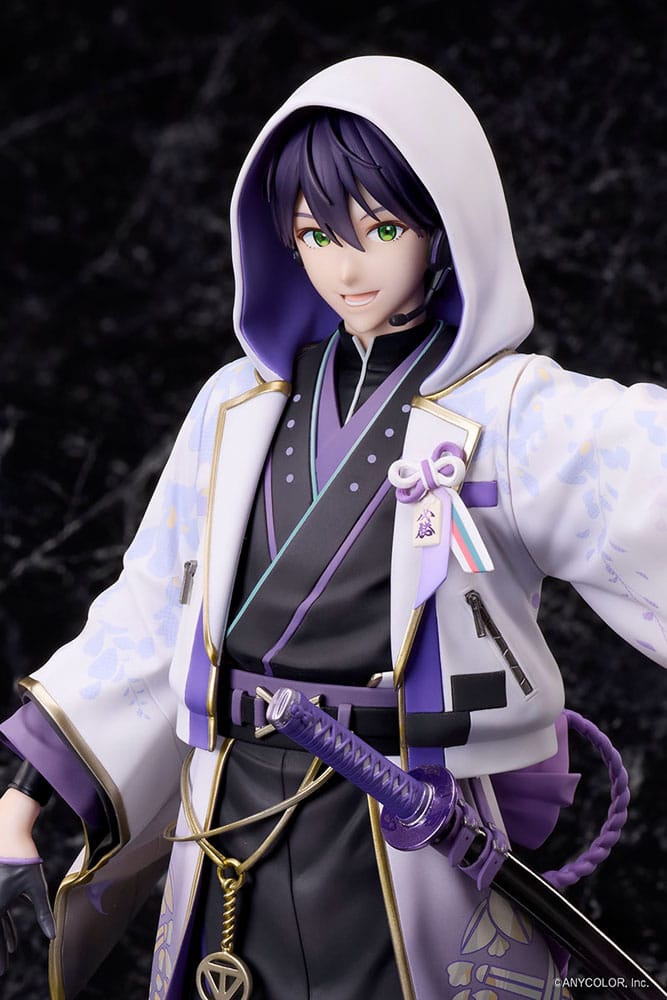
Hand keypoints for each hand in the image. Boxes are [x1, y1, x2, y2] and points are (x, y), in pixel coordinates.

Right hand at [0, 859, 55, 973]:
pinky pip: (1, 909)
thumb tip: (53, 935)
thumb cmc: (24, 858)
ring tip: (11, 950)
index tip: (2, 971)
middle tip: (2, 969)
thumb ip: (43, 913)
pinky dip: (6, 920)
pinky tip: (14, 932)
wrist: (11, 833)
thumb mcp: (36, 887)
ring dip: (4, 935)